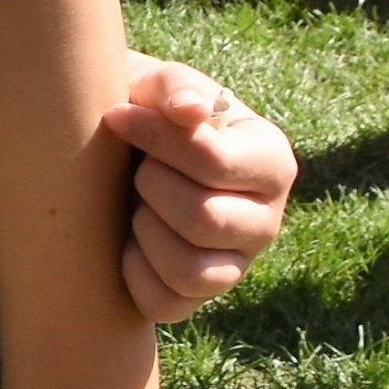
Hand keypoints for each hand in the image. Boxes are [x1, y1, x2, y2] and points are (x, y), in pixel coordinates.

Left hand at [105, 53, 296, 320]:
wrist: (116, 149)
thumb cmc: (146, 110)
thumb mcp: (159, 85)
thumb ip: (176, 87)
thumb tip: (189, 110)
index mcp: (271, 161)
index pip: (215, 163)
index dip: (155, 139)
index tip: (116, 116)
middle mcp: (268, 220)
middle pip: (202, 219)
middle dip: (150, 186)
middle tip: (136, 167)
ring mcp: (237, 264)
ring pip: (189, 270)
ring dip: (143, 230)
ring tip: (135, 202)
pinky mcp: (200, 296)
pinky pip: (166, 303)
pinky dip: (133, 271)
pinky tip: (126, 238)